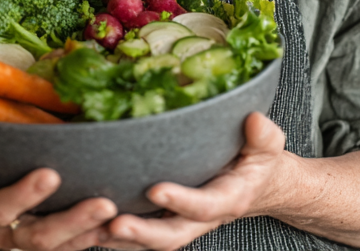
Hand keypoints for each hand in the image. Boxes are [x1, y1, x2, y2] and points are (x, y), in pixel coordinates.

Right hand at [0, 147, 118, 250]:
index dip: (23, 196)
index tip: (50, 174)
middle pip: (37, 236)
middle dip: (72, 221)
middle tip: (102, 203)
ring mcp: (18, 238)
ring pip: (57, 244)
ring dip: (88, 232)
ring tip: (117, 215)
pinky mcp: (35, 235)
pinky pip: (65, 243)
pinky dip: (90, 237)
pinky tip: (117, 225)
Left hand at [100, 112, 287, 250]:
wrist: (258, 185)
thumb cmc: (258, 160)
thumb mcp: (268, 146)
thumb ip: (264, 136)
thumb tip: (254, 120)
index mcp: (228, 199)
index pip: (204, 206)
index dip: (181, 201)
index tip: (155, 190)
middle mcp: (202, 218)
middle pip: (172, 235)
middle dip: (143, 233)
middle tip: (115, 223)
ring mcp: (183, 221)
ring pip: (152, 239)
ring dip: (123, 240)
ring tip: (94, 230)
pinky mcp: (167, 219)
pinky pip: (142, 232)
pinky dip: (117, 236)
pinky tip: (91, 228)